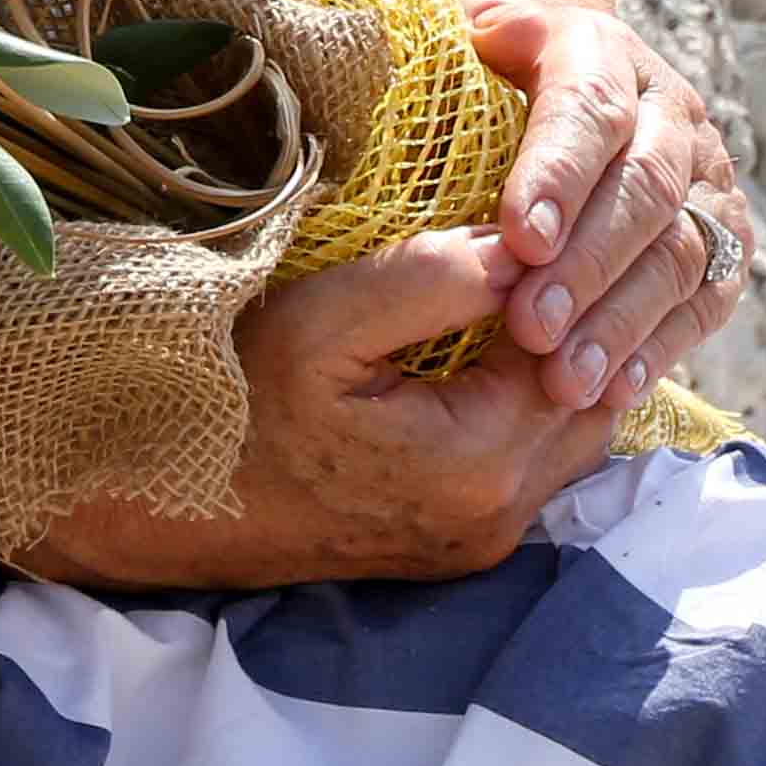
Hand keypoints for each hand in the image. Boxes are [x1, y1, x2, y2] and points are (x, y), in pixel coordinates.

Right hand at [9, 231, 621, 588]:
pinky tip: (493, 355)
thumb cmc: (237, 403)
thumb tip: (524, 246)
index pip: (572, 349)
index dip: (562, 278)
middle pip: (589, 399)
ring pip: (572, 436)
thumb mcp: (321, 321)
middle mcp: (497, 517)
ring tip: (518, 297)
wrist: (176, 507)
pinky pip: (536, 466)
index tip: (530, 218)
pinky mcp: (464, 547)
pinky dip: (532, 406)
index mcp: (476, 462)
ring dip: (557, 366)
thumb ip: (428, 280)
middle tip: (536, 251)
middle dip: (574, 323)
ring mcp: (483, 541)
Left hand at [468, 0, 748, 414]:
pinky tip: (614, 391)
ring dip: (621, 322)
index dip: (559, 176)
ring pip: (681, 250)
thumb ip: (448, 62)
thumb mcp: (456, 48)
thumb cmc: (476, 74)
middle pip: (644, 189)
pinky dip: (660, 349)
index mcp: (597, 49)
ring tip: (564, 381)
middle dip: (588, 265)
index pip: (589, 108)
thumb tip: (441, 89)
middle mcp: (666, 105)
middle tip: (531, 328)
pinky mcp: (726, 236)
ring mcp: (705, 172)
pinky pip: (707, 297)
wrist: (547, 69)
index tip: (520, 238)